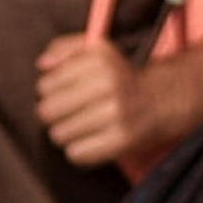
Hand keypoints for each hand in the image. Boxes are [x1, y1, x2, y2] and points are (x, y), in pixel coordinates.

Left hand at [35, 32, 153, 165]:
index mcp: (100, 60)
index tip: (61, 92)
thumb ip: (64, 48)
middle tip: (65, 113)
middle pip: (48, 112)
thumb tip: (42, 65)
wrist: (160, 101)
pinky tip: (89, 140)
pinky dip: (78, 150)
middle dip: (51, 114)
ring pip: (59, 135)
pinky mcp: (122, 141)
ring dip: (64, 133)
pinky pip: (76, 154)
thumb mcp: (95, 50)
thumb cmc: (117, 76)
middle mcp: (110, 85)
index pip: (45, 85)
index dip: (48, 91)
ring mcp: (117, 115)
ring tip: (78, 126)